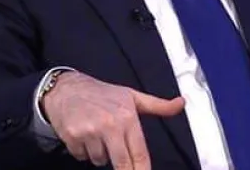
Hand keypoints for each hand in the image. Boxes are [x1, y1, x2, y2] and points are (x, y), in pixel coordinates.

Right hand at [42, 71, 184, 168]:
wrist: (67, 88)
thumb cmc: (104, 94)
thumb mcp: (132, 96)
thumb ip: (158, 106)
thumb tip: (182, 103)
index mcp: (127, 117)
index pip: (140, 153)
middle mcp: (110, 125)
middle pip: (122, 163)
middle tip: (126, 168)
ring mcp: (90, 132)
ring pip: (100, 161)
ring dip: (100, 154)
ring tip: (97, 135)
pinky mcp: (72, 137)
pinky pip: (82, 157)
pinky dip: (83, 151)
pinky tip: (83, 135)